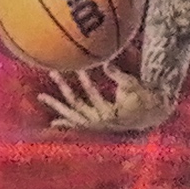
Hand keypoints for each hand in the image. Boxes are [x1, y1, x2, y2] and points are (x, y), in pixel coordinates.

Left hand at [37, 57, 170, 134]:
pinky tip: (54, 121)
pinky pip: (76, 125)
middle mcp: (98, 122)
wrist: (148, 117)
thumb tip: (105, 62)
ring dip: (57, 105)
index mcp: (108, 113)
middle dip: (64, 88)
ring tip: (41, 96)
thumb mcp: (132, 86)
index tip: (78, 66)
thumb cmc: (141, 99)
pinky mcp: (94, 127)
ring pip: (72, 115)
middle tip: (53, 72)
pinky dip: (65, 123)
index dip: (85, 80)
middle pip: (76, 104)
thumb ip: (118, 76)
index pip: (92, 94)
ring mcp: (95, 126)